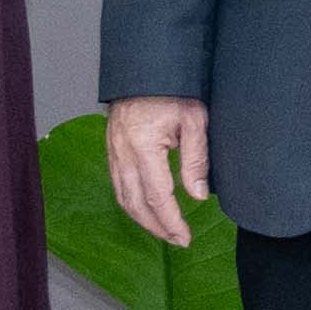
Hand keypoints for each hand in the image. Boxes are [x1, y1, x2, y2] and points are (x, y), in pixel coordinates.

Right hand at [101, 93, 207, 248]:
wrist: (145, 69)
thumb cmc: (173, 90)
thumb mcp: (194, 121)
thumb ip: (196, 160)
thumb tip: (197, 196)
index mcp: (144, 148)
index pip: (157, 197)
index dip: (170, 221)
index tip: (185, 237)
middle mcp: (123, 155)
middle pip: (136, 204)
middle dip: (156, 227)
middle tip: (177, 240)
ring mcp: (114, 152)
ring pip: (123, 197)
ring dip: (142, 219)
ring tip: (164, 230)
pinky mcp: (112, 149)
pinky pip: (119, 184)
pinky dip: (131, 202)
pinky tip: (146, 209)